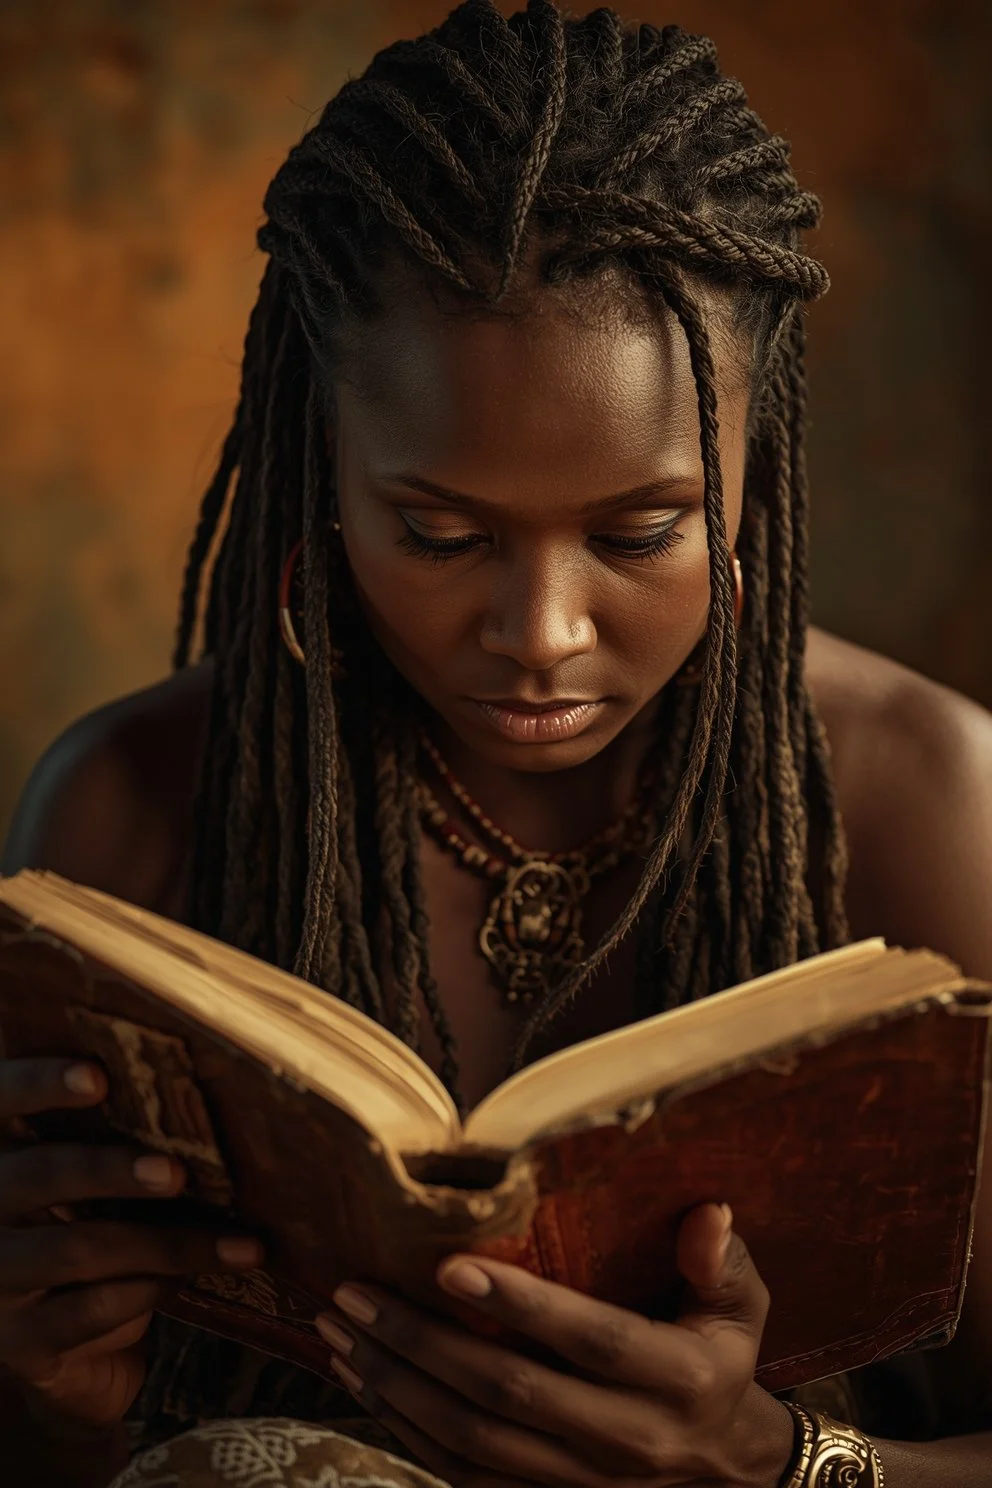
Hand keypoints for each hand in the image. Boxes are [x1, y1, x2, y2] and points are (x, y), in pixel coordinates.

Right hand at [0, 1057, 262, 1431]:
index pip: (1, 1099)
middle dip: (110, 1169)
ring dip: (164, 1242)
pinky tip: (185, 1283)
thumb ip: (113, 1136)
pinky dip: (145, 1293)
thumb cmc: (93, 1232)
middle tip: (174, 1172)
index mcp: (0, 1152)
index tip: (99, 1077)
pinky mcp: (20, 1343)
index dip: (40, 1083)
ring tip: (236, 1243)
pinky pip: (88, 1312)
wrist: (70, 1353)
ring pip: (75, 1249)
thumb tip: (197, 1090)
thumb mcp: (91, 1183)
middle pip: (38, 1175)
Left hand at [316, 1203, 795, 1487]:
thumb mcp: (741, 1309)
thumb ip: (721, 1261)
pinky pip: (462, 1475)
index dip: (520, 1306)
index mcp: (677, 1380)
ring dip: (396, 1387)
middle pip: (508, 1395)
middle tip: (357, 1293)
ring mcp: (579, 1482)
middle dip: (422, 1343)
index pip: (589, 1340)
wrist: (728, 1471)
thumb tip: (709, 1211)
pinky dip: (405, 1430)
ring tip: (340, 1331)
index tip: (448, 1266)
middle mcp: (625, 1438)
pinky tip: (365, 1381)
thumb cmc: (722, 1361)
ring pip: (471, 1442)